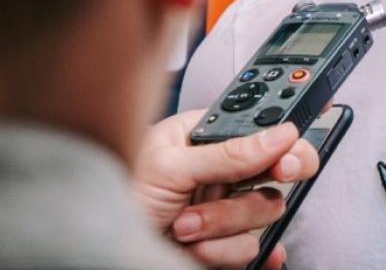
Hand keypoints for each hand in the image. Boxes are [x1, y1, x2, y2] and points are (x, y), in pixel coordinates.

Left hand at [134, 110, 319, 267]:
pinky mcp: (224, 245)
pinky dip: (227, 254)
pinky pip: (251, 249)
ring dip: (220, 227)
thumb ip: (226, 152)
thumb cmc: (116, 194)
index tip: (286, 161)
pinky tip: (211, 251)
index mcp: (208, 138)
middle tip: (245, 197)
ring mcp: (224, 211)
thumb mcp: (169, 166)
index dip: (286, 144)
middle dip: (248, 194)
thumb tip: (278, 135)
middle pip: (274, 177)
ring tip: (182, 226)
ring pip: (263, 216)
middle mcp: (222, 173)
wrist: (99, 249)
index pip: (265, 132)